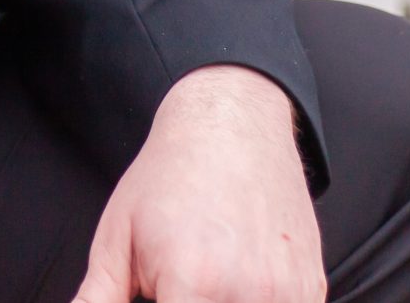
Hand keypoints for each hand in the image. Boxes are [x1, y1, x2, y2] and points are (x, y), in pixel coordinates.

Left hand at [69, 65, 323, 302]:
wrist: (232, 123)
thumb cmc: (170, 176)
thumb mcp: (118, 237)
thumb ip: (98, 296)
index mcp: (192, 282)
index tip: (158, 295)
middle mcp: (247, 292)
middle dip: (187, 301)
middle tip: (178, 283)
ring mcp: (287, 291)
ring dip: (223, 302)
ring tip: (207, 278)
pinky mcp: (311, 287)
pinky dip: (258, 301)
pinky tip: (240, 281)